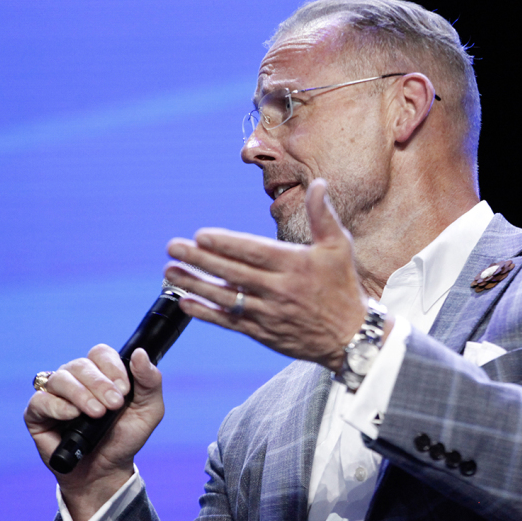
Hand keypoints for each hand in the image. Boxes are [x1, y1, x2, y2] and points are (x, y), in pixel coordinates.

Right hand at [23, 345, 163, 520]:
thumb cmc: (126, 437)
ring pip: (60, 378)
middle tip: (114, 405)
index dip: (112, 367)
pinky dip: (58, 406)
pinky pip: (40, 400)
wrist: (107, 470)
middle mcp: (76, 379)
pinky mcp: (37, 414)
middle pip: (81, 365)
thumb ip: (150, 381)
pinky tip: (73, 415)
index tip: (125, 389)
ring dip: (81, 394)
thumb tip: (140, 353)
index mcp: (101, 372)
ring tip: (97, 413)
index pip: (100, 353)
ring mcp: (55, 395)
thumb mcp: (149, 410)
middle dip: (100, 384)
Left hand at [165, 179, 366, 371]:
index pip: (253, 252)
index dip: (225, 245)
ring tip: (170, 271)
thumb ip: (323, 214)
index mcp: (295, 265)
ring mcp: (268, 313)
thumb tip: (318, 183)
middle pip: (232, 273)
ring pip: (225, 297)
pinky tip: (185, 302)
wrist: (351, 337)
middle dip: (200, 259)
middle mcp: (279, 290)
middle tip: (173, 246)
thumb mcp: (339, 246)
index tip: (200, 235)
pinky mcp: (262, 332)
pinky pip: (229, 322)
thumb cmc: (343, 286)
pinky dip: (206, 313)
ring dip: (195, 284)